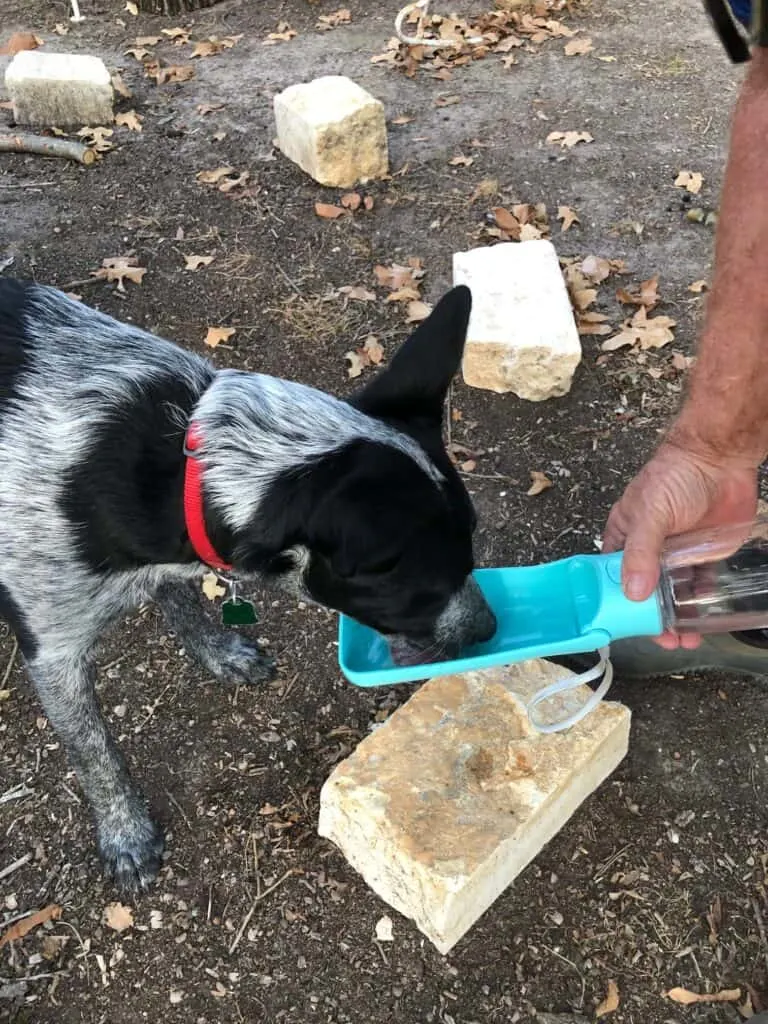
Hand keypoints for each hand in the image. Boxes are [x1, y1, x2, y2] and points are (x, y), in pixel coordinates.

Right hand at [603, 440, 758, 648]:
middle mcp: (648, 548)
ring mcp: (676, 553)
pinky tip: (703, 618)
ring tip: (684, 638)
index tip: (623, 627)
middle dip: (650, 618)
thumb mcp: (650, 514)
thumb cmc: (675, 476)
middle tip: (662, 639)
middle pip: (643, 591)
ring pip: (672, 592)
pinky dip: (700, 602)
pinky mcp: (703, 554)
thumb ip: (640, 553)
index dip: (616, 603)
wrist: (721, 458)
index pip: (611, 576)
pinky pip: (700, 584)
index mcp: (624, 536)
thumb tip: (633, 593)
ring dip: (676, 617)